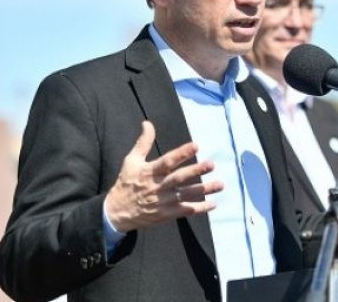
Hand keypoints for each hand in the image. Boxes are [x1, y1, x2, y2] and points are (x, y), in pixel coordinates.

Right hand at [104, 121, 223, 232]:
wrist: (116, 213)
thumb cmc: (126, 182)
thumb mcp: (131, 161)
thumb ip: (143, 142)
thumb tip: (148, 123)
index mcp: (150, 172)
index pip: (167, 161)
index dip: (181, 153)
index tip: (196, 146)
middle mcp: (158, 186)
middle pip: (179, 178)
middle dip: (196, 171)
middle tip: (211, 164)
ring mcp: (163, 202)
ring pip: (186, 194)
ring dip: (204, 189)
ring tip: (220, 184)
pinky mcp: (166, 214)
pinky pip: (185, 211)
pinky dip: (200, 208)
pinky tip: (213, 204)